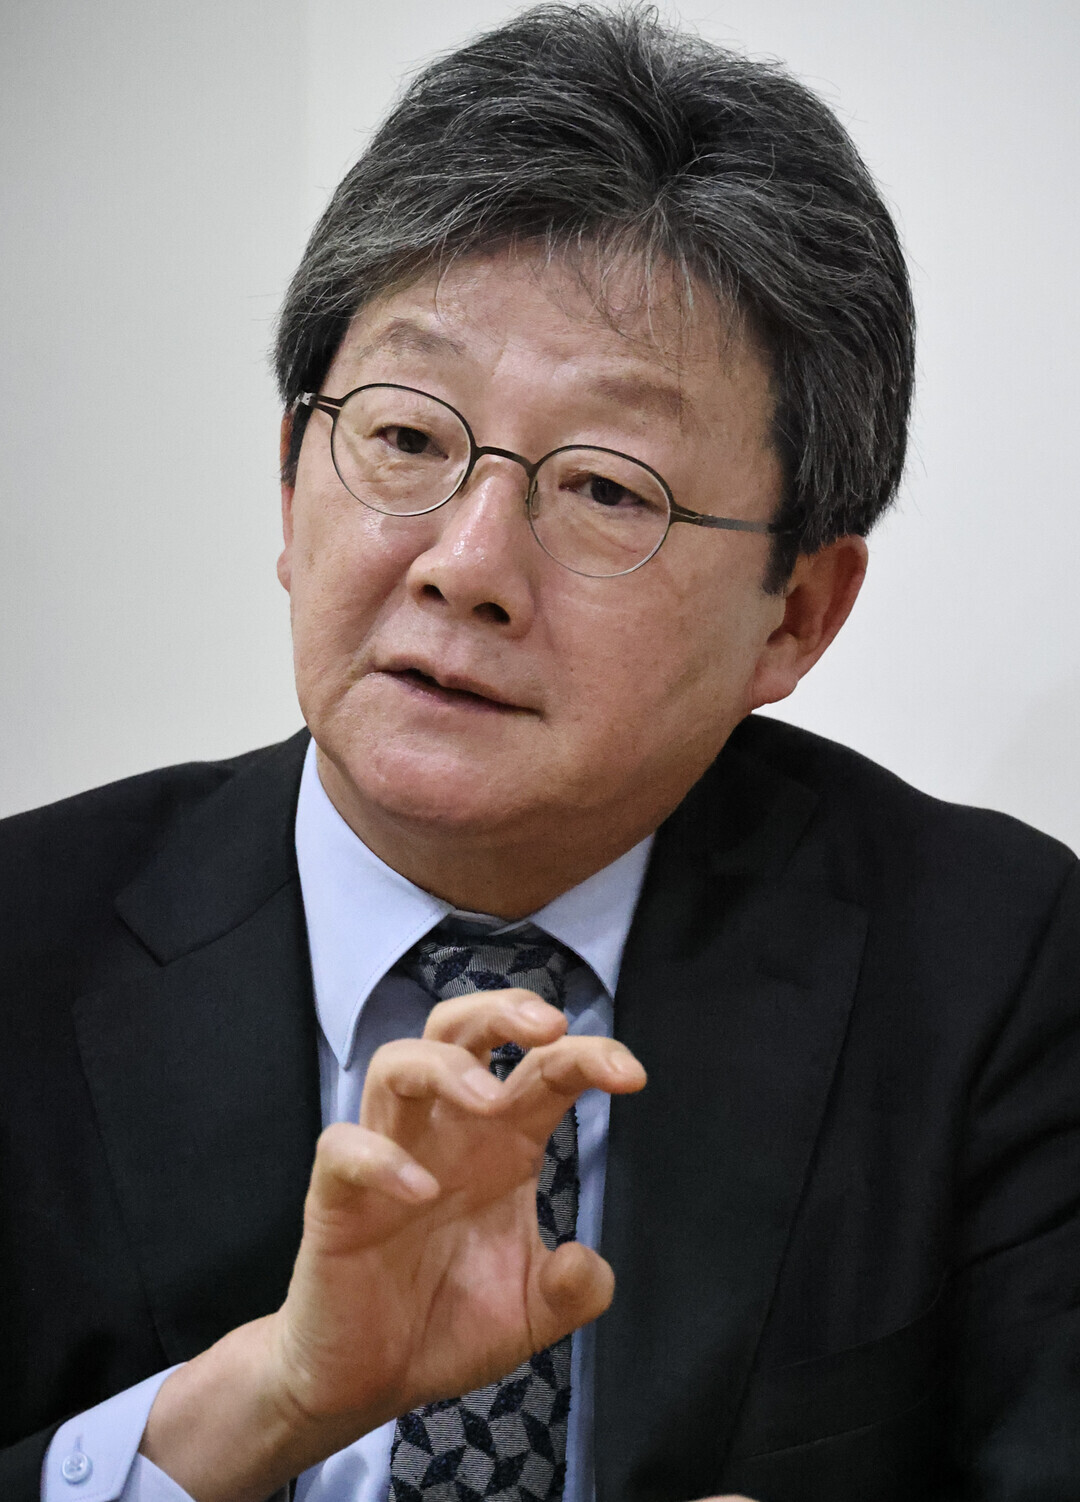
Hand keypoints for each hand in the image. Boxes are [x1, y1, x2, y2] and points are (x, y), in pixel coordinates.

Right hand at [141, 988, 644, 1501]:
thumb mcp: (531, 1315)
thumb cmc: (446, 1323)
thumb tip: (587, 1264)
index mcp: (499, 1144)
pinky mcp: (336, 1197)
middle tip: (546, 1026)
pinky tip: (421, 1191)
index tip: (632, 1075)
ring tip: (492, 1099)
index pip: (541, 1070)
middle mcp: (444, 1134)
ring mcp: (387, 1156)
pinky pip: (343, 1148)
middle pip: (458, 1029)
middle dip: (501, 1009)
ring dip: (446, 1066)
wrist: (367, 1382)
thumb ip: (573, 1291)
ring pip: (396, 1063)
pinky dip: (381, 1157)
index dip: (587, 1056)